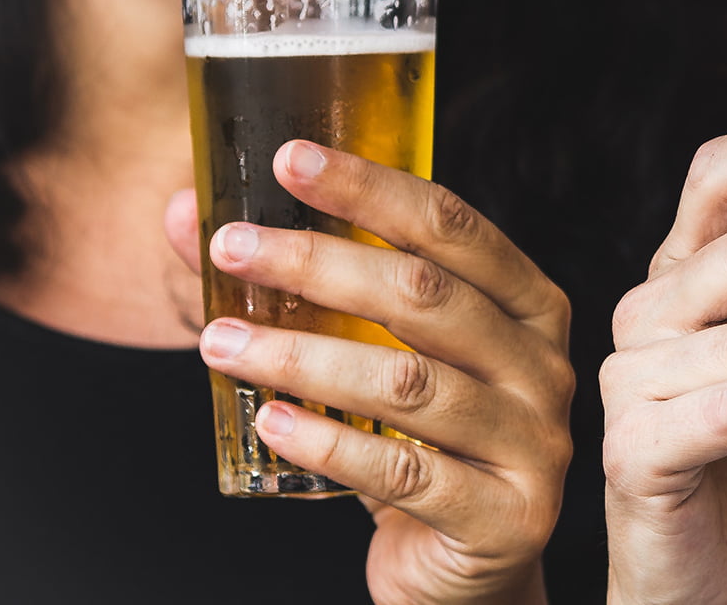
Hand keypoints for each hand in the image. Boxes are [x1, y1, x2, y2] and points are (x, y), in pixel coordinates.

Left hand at [165, 140, 572, 603]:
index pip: (453, 226)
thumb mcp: (378, 354)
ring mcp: (533, 443)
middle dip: (317, 263)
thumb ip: (302, 287)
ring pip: (409, 382)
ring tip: (220, 343)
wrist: (468, 564)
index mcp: (529, 305)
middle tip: (230, 248)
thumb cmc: (421, 442)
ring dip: (302, 355)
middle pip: (426, 295)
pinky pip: (405, 473)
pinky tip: (267, 421)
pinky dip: (329, 442)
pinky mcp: (505, 516)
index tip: (288, 161)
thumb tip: (183, 217)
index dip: (370, 188)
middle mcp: (543, 365)